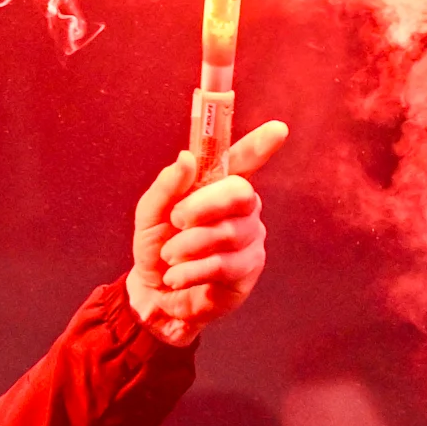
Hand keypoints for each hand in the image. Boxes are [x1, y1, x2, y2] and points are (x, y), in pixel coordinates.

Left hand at [126, 121, 284, 347]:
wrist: (154, 295)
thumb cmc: (156, 249)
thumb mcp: (149, 216)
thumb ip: (165, 187)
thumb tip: (187, 158)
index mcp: (218, 186)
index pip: (244, 160)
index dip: (260, 145)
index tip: (277, 130)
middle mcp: (242, 207)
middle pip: (240, 193)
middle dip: (202, 206)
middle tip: (176, 221)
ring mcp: (250, 236)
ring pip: (229, 231)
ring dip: (188, 245)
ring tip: (170, 257)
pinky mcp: (249, 267)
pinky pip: (225, 264)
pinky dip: (192, 271)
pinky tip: (177, 277)